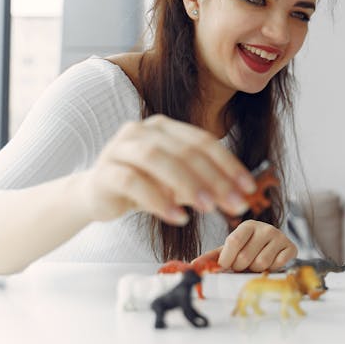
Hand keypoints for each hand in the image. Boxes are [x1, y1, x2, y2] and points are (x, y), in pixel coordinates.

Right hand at [82, 114, 256, 225]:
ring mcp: (120, 147)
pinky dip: (158, 200)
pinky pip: (133, 182)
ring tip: (208, 208)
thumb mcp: (178, 183)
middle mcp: (142, 131)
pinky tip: (177, 216)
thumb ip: (205, 182)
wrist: (95, 196)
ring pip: (158, 160)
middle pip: (185, 151)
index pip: (203, 141)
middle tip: (235, 203)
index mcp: (165, 128)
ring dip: (188, 184)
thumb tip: (243, 193)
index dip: (229, 164)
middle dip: (215, 178)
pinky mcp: (104, 171)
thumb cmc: (143, 185)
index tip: (249, 188)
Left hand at [204, 220, 296, 271]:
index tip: (225, 266)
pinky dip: (271, 270)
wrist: (274, 249)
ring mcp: (280, 237)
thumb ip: (212, 257)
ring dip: (256, 270)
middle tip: (244, 264)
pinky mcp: (291, 248)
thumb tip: (192, 266)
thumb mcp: (230, 250)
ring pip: (261, 264)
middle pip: (246, 257)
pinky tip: (271, 263)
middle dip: (242, 267)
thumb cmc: (248, 250)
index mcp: (247, 226)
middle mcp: (265, 228)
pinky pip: (277, 266)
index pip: (233, 241)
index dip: (227, 258)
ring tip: (257, 264)